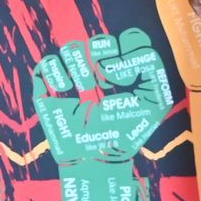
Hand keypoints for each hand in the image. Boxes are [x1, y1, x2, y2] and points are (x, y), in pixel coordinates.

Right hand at [31, 29, 173, 200]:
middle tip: (104, 80)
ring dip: (79, 64)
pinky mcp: (49, 89)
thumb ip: (150, 69)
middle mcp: (98, 71)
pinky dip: (55, 73)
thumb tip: (119, 58)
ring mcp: (72, 78)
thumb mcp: (154, 103)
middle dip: (102, 53)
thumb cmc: (124, 134)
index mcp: (124, 72)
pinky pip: (46, 64)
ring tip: (84, 87)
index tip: (126, 76)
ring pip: (71, 47)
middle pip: (98, 40)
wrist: (95, 161)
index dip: (128, 49)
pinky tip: (65, 91)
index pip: (127, 39)